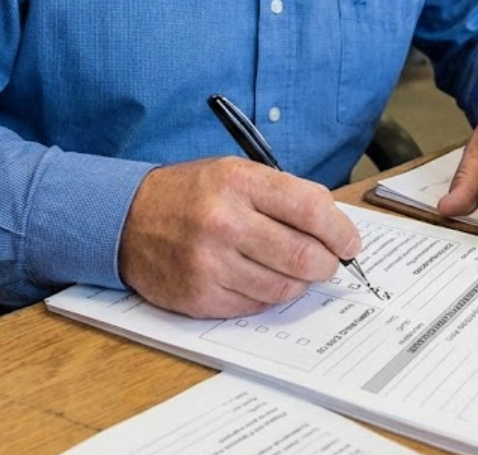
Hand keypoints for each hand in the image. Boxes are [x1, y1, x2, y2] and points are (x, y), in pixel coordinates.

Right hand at [118, 157, 360, 317]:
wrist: (127, 218)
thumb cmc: (191, 193)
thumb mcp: (236, 172)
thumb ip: (284, 194)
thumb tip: (334, 225)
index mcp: (239, 182)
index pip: (311, 209)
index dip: (341, 231)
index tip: (350, 242)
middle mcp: (224, 222)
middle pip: (303, 255)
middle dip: (328, 263)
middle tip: (329, 262)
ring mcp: (210, 263)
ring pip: (284, 287)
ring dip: (299, 282)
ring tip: (294, 269)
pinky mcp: (200, 296)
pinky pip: (255, 305)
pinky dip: (268, 294)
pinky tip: (260, 278)